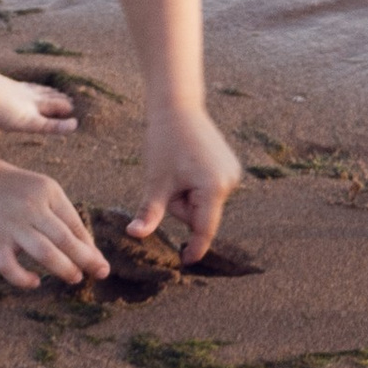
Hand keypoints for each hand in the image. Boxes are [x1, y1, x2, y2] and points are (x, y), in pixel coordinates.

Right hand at [0, 153, 108, 293]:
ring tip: (75, 278)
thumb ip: (51, 211)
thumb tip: (75, 242)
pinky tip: (34, 282)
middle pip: (67, 239)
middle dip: (87, 259)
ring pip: (47, 253)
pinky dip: (24, 279)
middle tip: (101, 273)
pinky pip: (11, 267)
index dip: (89, 245)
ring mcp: (12, 223)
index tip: (99, 262)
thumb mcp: (32, 188)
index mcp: (48, 190)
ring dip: (65, 268)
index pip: (75, 223)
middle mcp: (33, 206)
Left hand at [127, 106, 242, 258]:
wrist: (177, 106)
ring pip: (204, 204)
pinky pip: (209, 191)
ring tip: (178, 169)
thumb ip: (150, 213)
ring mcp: (232, 173)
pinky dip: (195, 186)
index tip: (184, 262)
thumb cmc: (164, 142)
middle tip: (169, 179)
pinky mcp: (229, 166)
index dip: (194, 248)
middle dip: (181, 207)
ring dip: (188, 196)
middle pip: (200, 216)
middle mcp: (230, 182)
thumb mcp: (155, 181)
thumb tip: (134, 235)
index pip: (203, 230)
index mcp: (214, 188)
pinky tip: (187, 164)